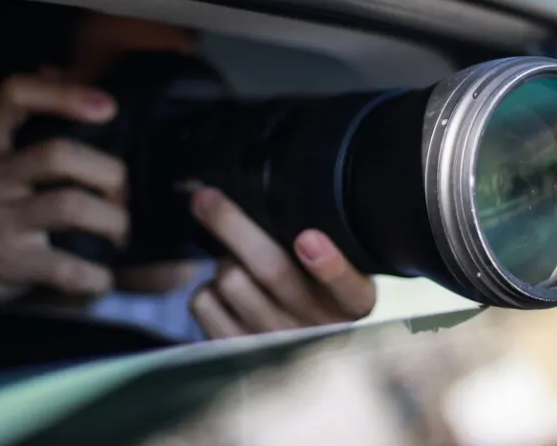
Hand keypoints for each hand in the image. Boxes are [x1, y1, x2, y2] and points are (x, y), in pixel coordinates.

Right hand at [0, 71, 128, 328]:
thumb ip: (15, 127)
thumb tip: (59, 71)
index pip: (15, 96)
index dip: (65, 94)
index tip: (108, 107)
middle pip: (59, 154)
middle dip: (108, 172)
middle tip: (122, 194)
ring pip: (70, 206)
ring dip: (112, 222)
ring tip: (119, 233)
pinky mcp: (4, 263)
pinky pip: (67, 267)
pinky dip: (96, 275)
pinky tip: (101, 278)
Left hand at [187, 188, 375, 337]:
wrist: (302, 358)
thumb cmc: (318, 297)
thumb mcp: (341, 276)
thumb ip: (325, 242)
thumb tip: (266, 199)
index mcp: (353, 302)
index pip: (347, 285)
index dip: (328, 264)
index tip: (309, 239)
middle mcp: (317, 328)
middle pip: (272, 270)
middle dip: (233, 225)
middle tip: (207, 198)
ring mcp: (276, 345)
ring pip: (231, 280)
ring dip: (224, 260)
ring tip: (240, 263)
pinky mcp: (237, 353)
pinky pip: (204, 303)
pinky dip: (206, 288)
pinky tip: (226, 294)